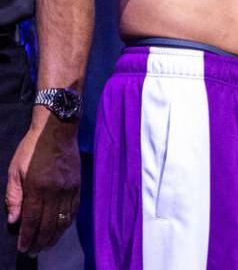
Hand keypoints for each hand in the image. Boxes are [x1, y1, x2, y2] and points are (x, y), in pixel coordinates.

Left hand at [5, 113, 79, 254]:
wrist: (56, 131)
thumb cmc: (31, 150)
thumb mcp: (14, 171)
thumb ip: (14, 196)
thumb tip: (14, 220)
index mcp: (37, 188)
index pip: (32, 220)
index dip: (27, 237)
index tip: (23, 248)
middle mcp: (55, 191)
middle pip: (49, 224)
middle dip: (40, 241)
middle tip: (34, 251)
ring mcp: (69, 189)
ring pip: (63, 220)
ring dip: (55, 236)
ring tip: (46, 245)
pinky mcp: (78, 185)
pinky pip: (74, 210)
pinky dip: (67, 223)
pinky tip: (61, 229)